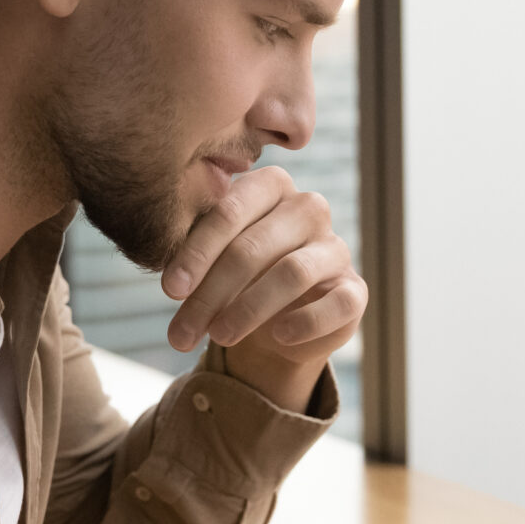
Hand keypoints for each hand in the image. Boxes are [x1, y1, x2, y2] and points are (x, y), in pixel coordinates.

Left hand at [160, 166, 365, 411]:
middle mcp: (307, 208)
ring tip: (219, 337)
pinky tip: (278, 336)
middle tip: (181, 332)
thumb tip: (172, 284)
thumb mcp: (209, 260)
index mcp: (269, 186)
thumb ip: (192, 256)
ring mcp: (335, 247)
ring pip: (292, 273)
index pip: (228, 212)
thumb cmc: (234, 276)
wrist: (278, 320)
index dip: (196, 254)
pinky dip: (306, 321)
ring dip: (249, 309)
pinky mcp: (355, 289)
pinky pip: (337, 303)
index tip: (169, 290)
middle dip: (211, 294)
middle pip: (253, 248)